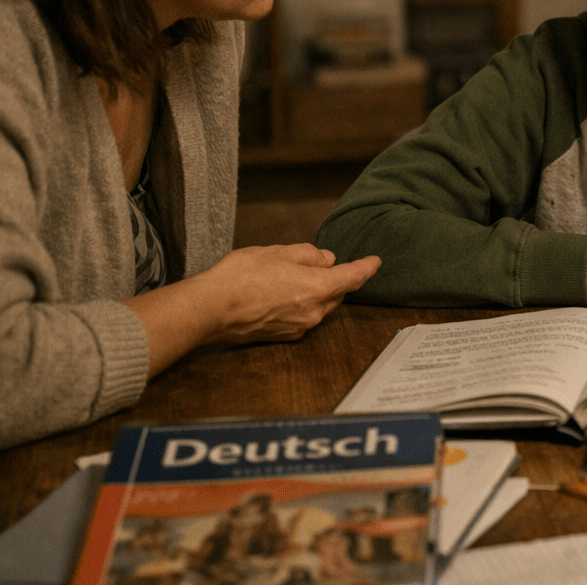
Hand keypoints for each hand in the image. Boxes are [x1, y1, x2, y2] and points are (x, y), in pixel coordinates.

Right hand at [191, 243, 381, 344]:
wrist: (212, 308)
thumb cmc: (242, 276)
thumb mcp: (279, 251)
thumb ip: (310, 254)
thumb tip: (326, 261)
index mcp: (318, 288)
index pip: (353, 277)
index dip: (367, 267)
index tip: (375, 262)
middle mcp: (314, 312)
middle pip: (337, 294)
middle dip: (334, 279)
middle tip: (316, 264)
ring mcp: (299, 327)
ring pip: (320, 307)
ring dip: (316, 292)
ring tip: (290, 277)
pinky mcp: (284, 336)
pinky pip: (303, 317)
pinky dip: (301, 305)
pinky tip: (280, 294)